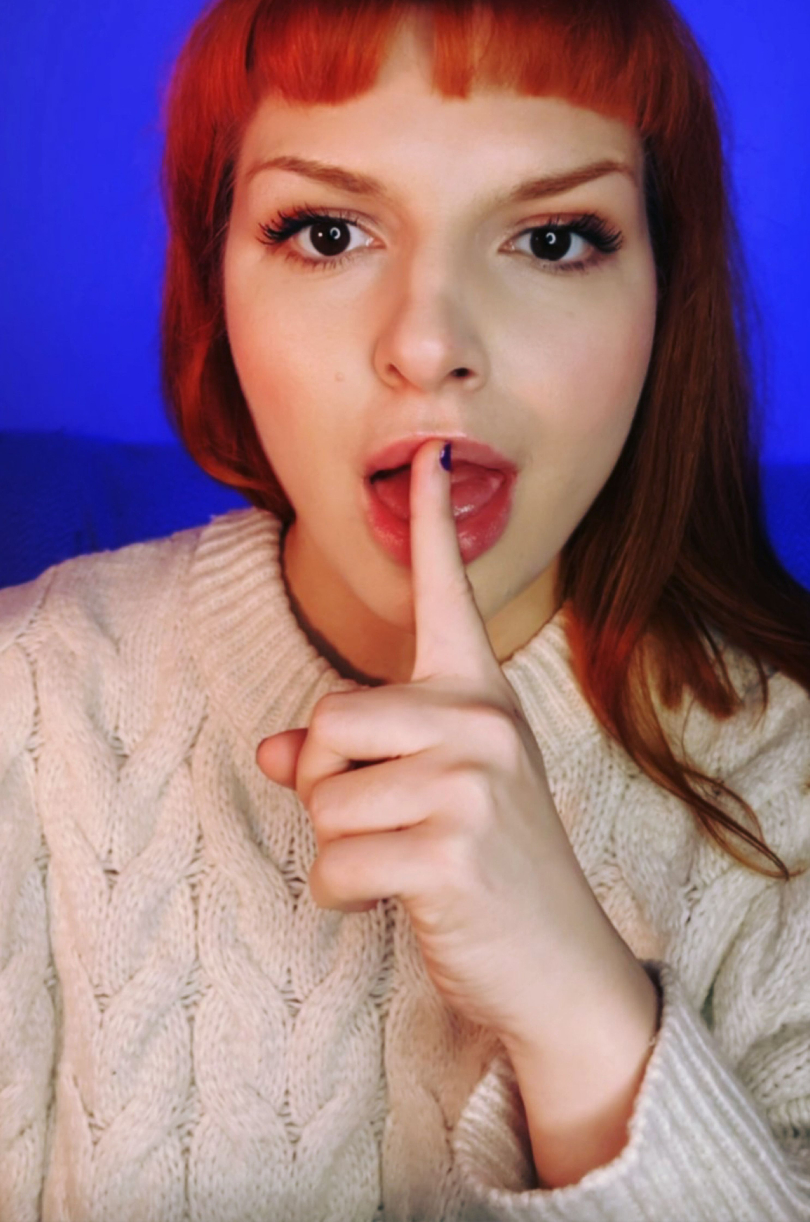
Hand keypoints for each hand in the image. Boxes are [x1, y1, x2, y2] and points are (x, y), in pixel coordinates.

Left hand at [256, 438, 640, 1053]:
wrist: (557, 963)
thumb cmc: (486, 864)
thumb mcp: (428, 792)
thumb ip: (354, 756)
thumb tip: (272, 749)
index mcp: (479, 694)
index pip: (449, 592)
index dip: (433, 520)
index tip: (428, 451)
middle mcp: (481, 721)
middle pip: (330, 719)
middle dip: (330, 786)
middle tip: (388, 826)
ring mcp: (471, 782)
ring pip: (321, 798)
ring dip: (339, 847)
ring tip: (404, 865)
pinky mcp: (451, 849)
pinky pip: (331, 862)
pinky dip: (341, 896)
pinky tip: (398, 903)